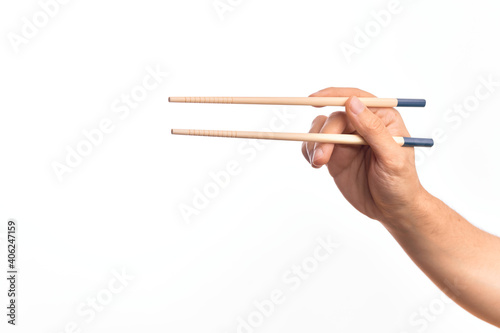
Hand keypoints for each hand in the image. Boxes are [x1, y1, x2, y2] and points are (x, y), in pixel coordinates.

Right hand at [302, 87, 424, 224]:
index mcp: (382, 119)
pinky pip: (314, 145)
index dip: (333, 94)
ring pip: (320, 129)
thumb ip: (373, 129)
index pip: (356, 99)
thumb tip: (352, 103)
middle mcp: (362, 126)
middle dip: (324, 135)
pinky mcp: (334, 156)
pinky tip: (315, 164)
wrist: (392, 211)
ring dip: (314, 144)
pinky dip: (308, 151)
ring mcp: (346, 141)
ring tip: (318, 163)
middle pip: (334, 117)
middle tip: (322, 157)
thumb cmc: (400, 183)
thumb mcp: (391, 157)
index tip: (314, 100)